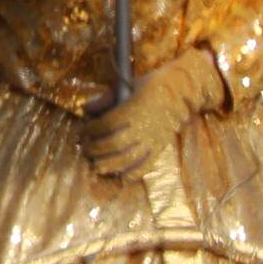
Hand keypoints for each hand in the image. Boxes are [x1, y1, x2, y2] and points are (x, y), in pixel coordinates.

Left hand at [82, 44, 224, 182]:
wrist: (180, 92)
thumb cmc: (150, 85)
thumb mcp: (127, 86)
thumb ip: (107, 98)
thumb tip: (86, 108)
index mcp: (132, 110)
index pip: (107, 124)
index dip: (92, 131)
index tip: (82, 133)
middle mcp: (141, 127)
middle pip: (115, 144)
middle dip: (97, 150)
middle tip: (85, 151)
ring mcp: (151, 139)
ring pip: (128, 158)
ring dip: (110, 165)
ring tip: (96, 166)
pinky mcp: (159, 148)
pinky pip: (146, 165)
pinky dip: (133, 174)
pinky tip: (121, 177)